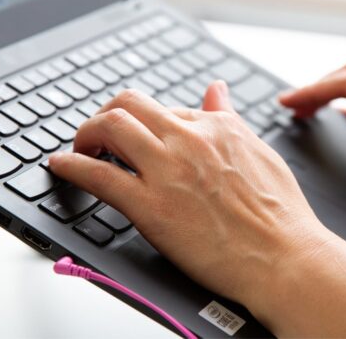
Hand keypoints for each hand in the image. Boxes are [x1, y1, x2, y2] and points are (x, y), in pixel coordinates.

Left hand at [48, 84, 333, 315]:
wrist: (283, 256)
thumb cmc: (280, 213)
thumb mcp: (260, 152)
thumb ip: (231, 119)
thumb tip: (217, 90)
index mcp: (219, 127)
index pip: (169, 109)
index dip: (150, 124)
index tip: (141, 136)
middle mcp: (190, 140)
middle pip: (130, 104)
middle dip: (108, 114)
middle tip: (101, 133)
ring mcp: (168, 170)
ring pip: (110, 127)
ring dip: (87, 133)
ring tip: (82, 147)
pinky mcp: (150, 206)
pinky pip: (97, 175)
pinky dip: (72, 166)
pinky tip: (62, 166)